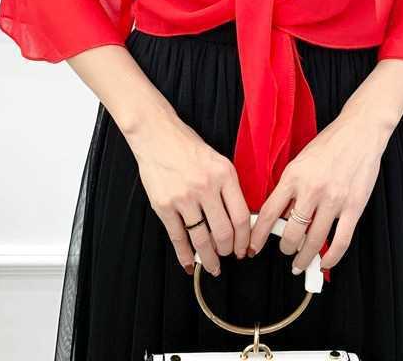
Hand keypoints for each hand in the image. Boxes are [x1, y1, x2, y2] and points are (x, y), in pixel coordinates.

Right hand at [125, 112, 250, 276]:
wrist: (157, 136)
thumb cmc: (188, 147)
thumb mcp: (218, 160)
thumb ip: (228, 187)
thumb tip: (239, 219)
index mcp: (224, 174)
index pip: (241, 216)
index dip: (245, 238)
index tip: (245, 248)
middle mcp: (206, 186)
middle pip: (223, 231)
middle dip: (228, 250)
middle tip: (229, 256)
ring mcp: (184, 197)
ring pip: (201, 238)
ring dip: (209, 258)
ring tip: (213, 266)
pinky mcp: (164, 205)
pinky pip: (178, 237)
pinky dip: (184, 255)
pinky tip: (189, 264)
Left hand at [248, 102, 391, 274]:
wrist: (360, 132)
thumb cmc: (330, 144)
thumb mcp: (300, 161)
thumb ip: (291, 187)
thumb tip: (283, 215)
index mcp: (294, 176)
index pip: (269, 213)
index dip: (258, 235)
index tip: (253, 247)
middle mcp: (311, 190)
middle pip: (291, 233)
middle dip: (285, 248)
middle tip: (285, 251)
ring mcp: (334, 200)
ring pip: (314, 242)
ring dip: (304, 257)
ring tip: (300, 262)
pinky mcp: (354, 207)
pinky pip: (340, 242)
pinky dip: (331, 258)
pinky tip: (325, 263)